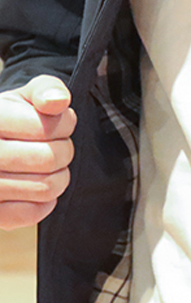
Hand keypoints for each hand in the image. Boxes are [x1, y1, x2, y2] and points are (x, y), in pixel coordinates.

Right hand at [0, 75, 75, 229]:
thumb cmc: (11, 119)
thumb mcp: (25, 96)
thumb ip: (46, 89)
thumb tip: (58, 101)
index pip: (45, 127)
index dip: (65, 123)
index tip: (61, 122)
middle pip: (49, 158)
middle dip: (64, 150)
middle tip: (57, 145)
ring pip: (46, 187)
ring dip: (59, 176)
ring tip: (50, 165)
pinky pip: (32, 213)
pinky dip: (44, 201)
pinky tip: (36, 184)